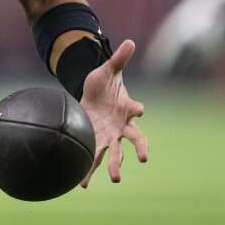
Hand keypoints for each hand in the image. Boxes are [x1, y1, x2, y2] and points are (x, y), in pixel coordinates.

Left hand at [78, 39, 148, 187]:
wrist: (92, 95)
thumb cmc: (103, 83)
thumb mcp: (108, 69)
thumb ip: (119, 59)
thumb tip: (130, 41)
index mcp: (127, 107)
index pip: (135, 109)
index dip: (137, 108)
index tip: (139, 109)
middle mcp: (122, 125)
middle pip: (134, 139)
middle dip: (139, 149)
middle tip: (144, 159)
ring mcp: (110, 136)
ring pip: (116, 153)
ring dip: (115, 166)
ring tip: (116, 179)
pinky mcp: (96, 141)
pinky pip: (93, 157)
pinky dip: (88, 170)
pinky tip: (80, 183)